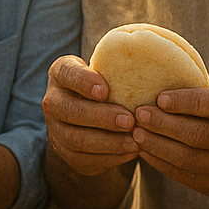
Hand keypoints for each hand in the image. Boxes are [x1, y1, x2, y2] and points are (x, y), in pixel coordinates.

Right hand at [42, 55, 135, 176]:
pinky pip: (85, 159)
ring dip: (109, 141)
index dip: (84, 82)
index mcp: (61, 73)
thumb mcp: (105, 70)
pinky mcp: (66, 154)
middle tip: (130, 119)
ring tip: (135, 140)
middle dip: (102, 117)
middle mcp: (52, 101)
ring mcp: (56, 130)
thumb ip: (119, 65)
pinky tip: (131, 151)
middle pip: (71, 111)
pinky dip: (110, 157)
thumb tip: (155, 48)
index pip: (67, 74)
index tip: (105, 90)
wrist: (85, 119)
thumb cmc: (104, 86)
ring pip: (77, 139)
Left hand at [130, 76, 208, 203]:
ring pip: (185, 157)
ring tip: (136, 132)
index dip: (184, 102)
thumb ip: (208, 87)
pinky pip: (180, 173)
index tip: (160, 97)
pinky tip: (144, 149)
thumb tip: (169, 77)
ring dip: (155, 144)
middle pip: (196, 133)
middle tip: (139, 113)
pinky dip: (158, 161)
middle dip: (163, 123)